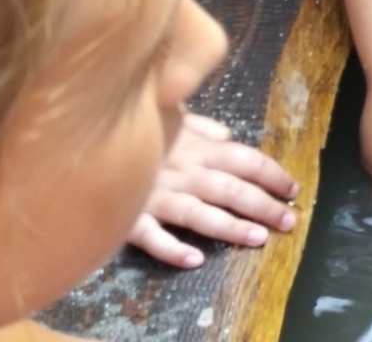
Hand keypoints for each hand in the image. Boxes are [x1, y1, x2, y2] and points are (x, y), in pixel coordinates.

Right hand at [127, 114, 298, 268]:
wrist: (79, 131)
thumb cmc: (128, 124)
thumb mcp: (167, 112)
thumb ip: (199, 126)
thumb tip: (226, 135)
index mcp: (194, 146)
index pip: (244, 159)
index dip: (272, 174)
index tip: (292, 189)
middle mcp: (180, 171)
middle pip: (230, 189)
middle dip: (264, 205)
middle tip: (289, 222)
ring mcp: (153, 194)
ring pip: (199, 213)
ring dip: (230, 226)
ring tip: (258, 238)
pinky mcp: (126, 216)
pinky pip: (150, 236)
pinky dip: (172, 249)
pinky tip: (194, 259)